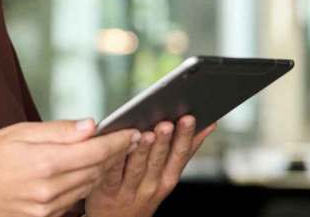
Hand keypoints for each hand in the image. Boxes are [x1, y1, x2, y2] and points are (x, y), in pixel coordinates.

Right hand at [0, 118, 137, 216]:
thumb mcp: (17, 133)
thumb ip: (57, 131)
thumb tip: (91, 125)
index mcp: (44, 162)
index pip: (95, 151)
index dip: (119, 141)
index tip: (133, 132)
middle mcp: (49, 189)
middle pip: (97, 170)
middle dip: (115, 154)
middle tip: (129, 139)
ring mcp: (47, 208)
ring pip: (89, 186)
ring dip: (102, 169)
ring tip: (109, 153)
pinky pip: (73, 200)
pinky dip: (83, 184)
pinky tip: (84, 172)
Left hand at [84, 115, 216, 216]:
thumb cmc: (141, 191)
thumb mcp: (166, 175)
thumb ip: (178, 152)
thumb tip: (203, 124)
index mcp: (166, 179)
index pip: (180, 156)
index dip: (186, 138)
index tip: (190, 119)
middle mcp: (151, 186)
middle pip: (159, 160)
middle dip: (165, 140)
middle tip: (168, 123)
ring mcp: (129, 190)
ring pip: (137, 167)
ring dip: (143, 150)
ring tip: (147, 133)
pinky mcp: (106, 191)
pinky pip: (110, 172)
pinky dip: (115, 160)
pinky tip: (117, 146)